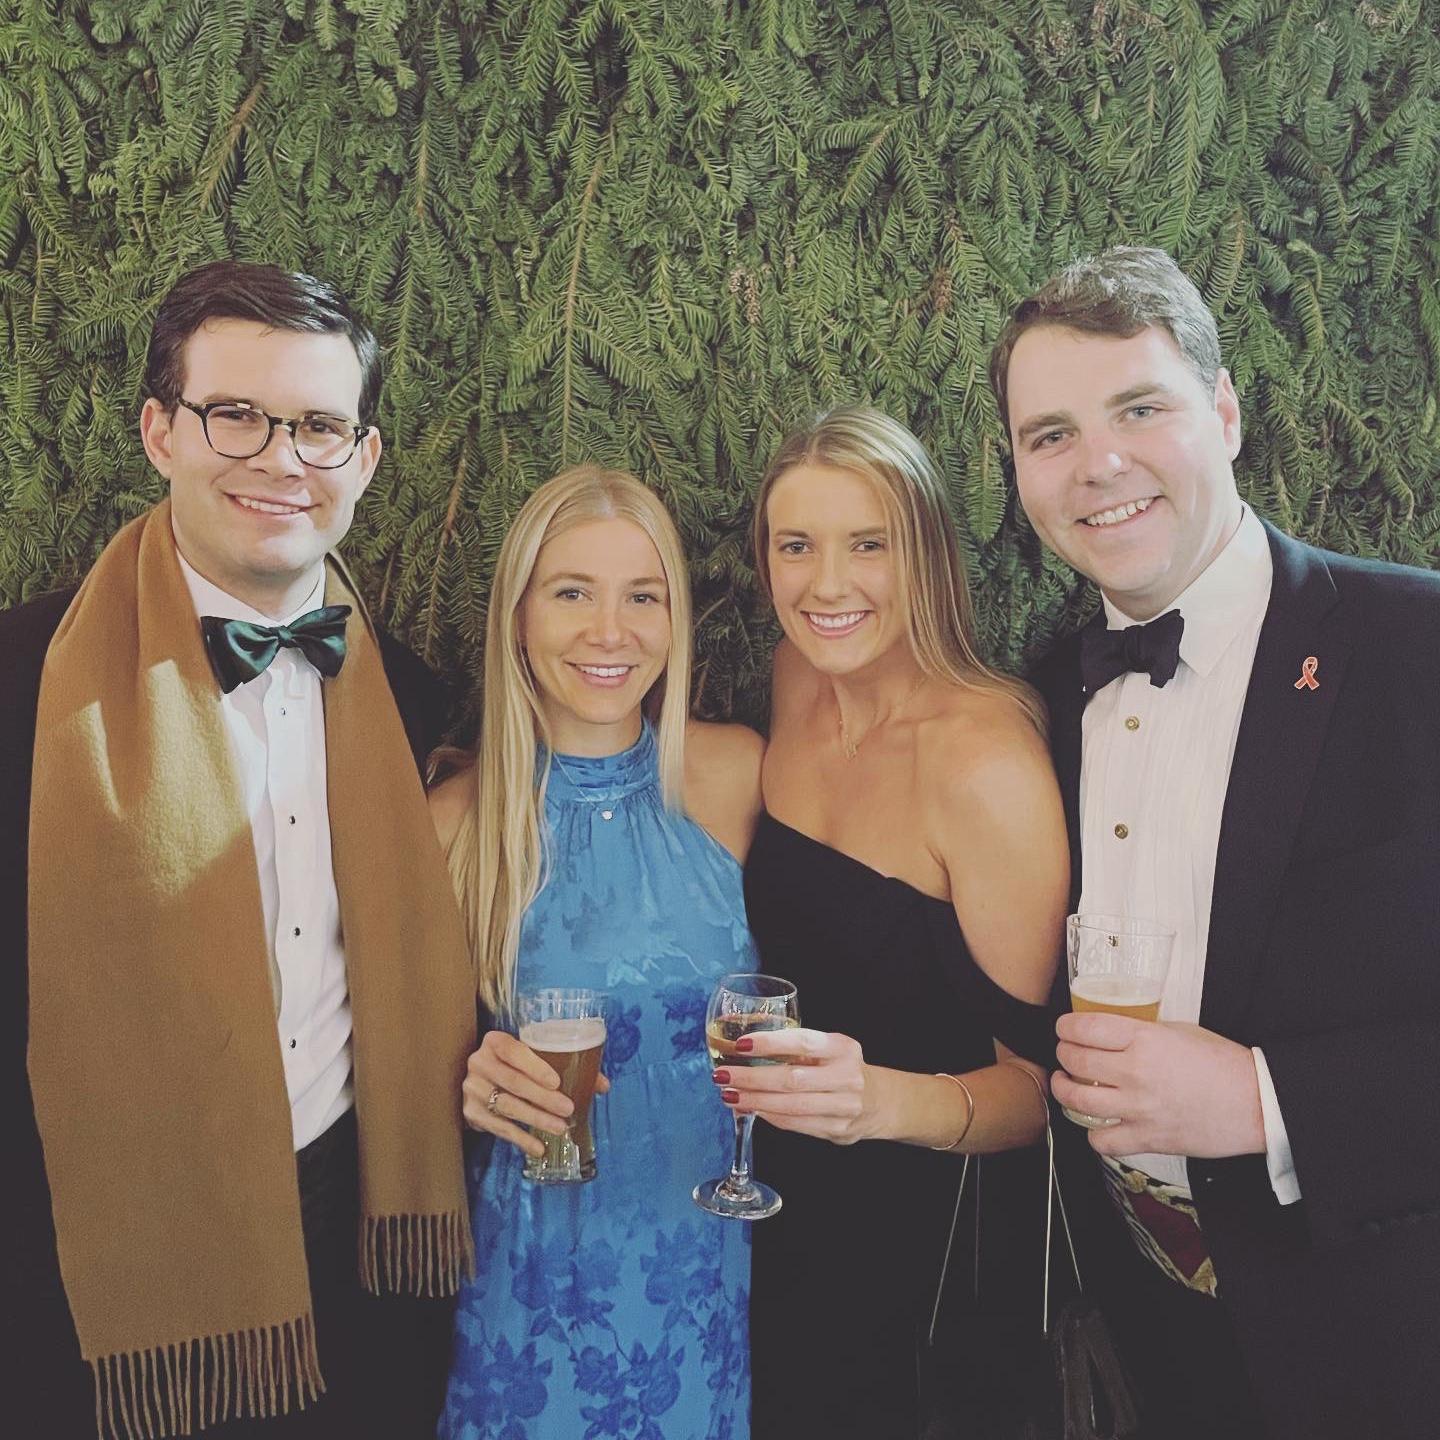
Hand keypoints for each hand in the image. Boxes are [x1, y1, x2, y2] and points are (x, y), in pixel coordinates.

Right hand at [461, 1030, 610, 1158]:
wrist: (480, 1082)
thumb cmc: (515, 1066)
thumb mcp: (533, 1058)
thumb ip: (566, 1065)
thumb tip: (603, 1084)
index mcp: (495, 1042)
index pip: (514, 1051)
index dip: (535, 1066)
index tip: (557, 1082)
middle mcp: (479, 1062)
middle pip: (513, 1082)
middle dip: (542, 1098)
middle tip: (567, 1109)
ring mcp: (472, 1089)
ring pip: (507, 1106)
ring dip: (536, 1119)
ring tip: (560, 1128)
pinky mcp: (470, 1113)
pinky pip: (499, 1128)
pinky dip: (521, 1139)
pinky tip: (539, 1147)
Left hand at [715, 1027, 874, 1144]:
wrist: (879, 1101)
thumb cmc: (842, 1068)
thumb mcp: (830, 1048)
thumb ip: (797, 1048)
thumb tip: (744, 1049)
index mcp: (843, 1048)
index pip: (803, 1042)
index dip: (770, 1043)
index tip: (741, 1045)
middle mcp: (847, 1077)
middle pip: (792, 1078)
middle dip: (752, 1078)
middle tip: (723, 1075)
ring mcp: (844, 1107)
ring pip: (792, 1105)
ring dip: (755, 1101)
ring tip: (730, 1095)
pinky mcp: (837, 1130)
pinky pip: (796, 1124)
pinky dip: (769, 1116)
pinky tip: (751, 1109)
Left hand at [1053, 1014, 1264, 1158]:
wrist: (1257, 1104)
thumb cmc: (1224, 1065)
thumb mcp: (1180, 1031)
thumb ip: (1142, 1032)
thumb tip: (1113, 1033)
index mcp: (1145, 1039)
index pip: (1085, 1028)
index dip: (1066, 1026)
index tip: (1065, 1027)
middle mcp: (1136, 1073)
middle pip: (1075, 1061)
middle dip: (1063, 1053)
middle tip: (1066, 1053)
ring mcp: (1139, 1108)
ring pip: (1077, 1101)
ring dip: (1064, 1089)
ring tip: (1066, 1083)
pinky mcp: (1148, 1139)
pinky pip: (1102, 1141)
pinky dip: (1093, 1133)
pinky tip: (1096, 1122)